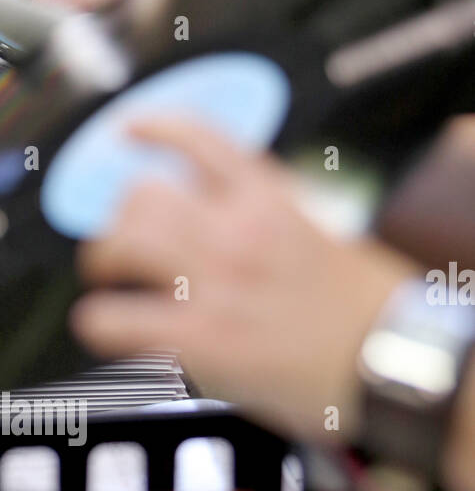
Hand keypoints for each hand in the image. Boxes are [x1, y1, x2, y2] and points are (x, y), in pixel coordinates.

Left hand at [71, 120, 417, 446]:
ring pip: (121, 242)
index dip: (154, 128)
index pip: (199, 139)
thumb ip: (271, 220)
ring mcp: (215, 283)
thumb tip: (230, 220)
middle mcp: (237, 232)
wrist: (392, 362)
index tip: (129, 130)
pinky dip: (98, 320)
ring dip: (102, 258)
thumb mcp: (323, 235)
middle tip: (119, 240)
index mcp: (270, 200)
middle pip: (143, 194)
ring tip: (106, 275)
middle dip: (121, 216)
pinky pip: (116, 317)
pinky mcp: (200, 337)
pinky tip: (104, 324)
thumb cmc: (366, 313)